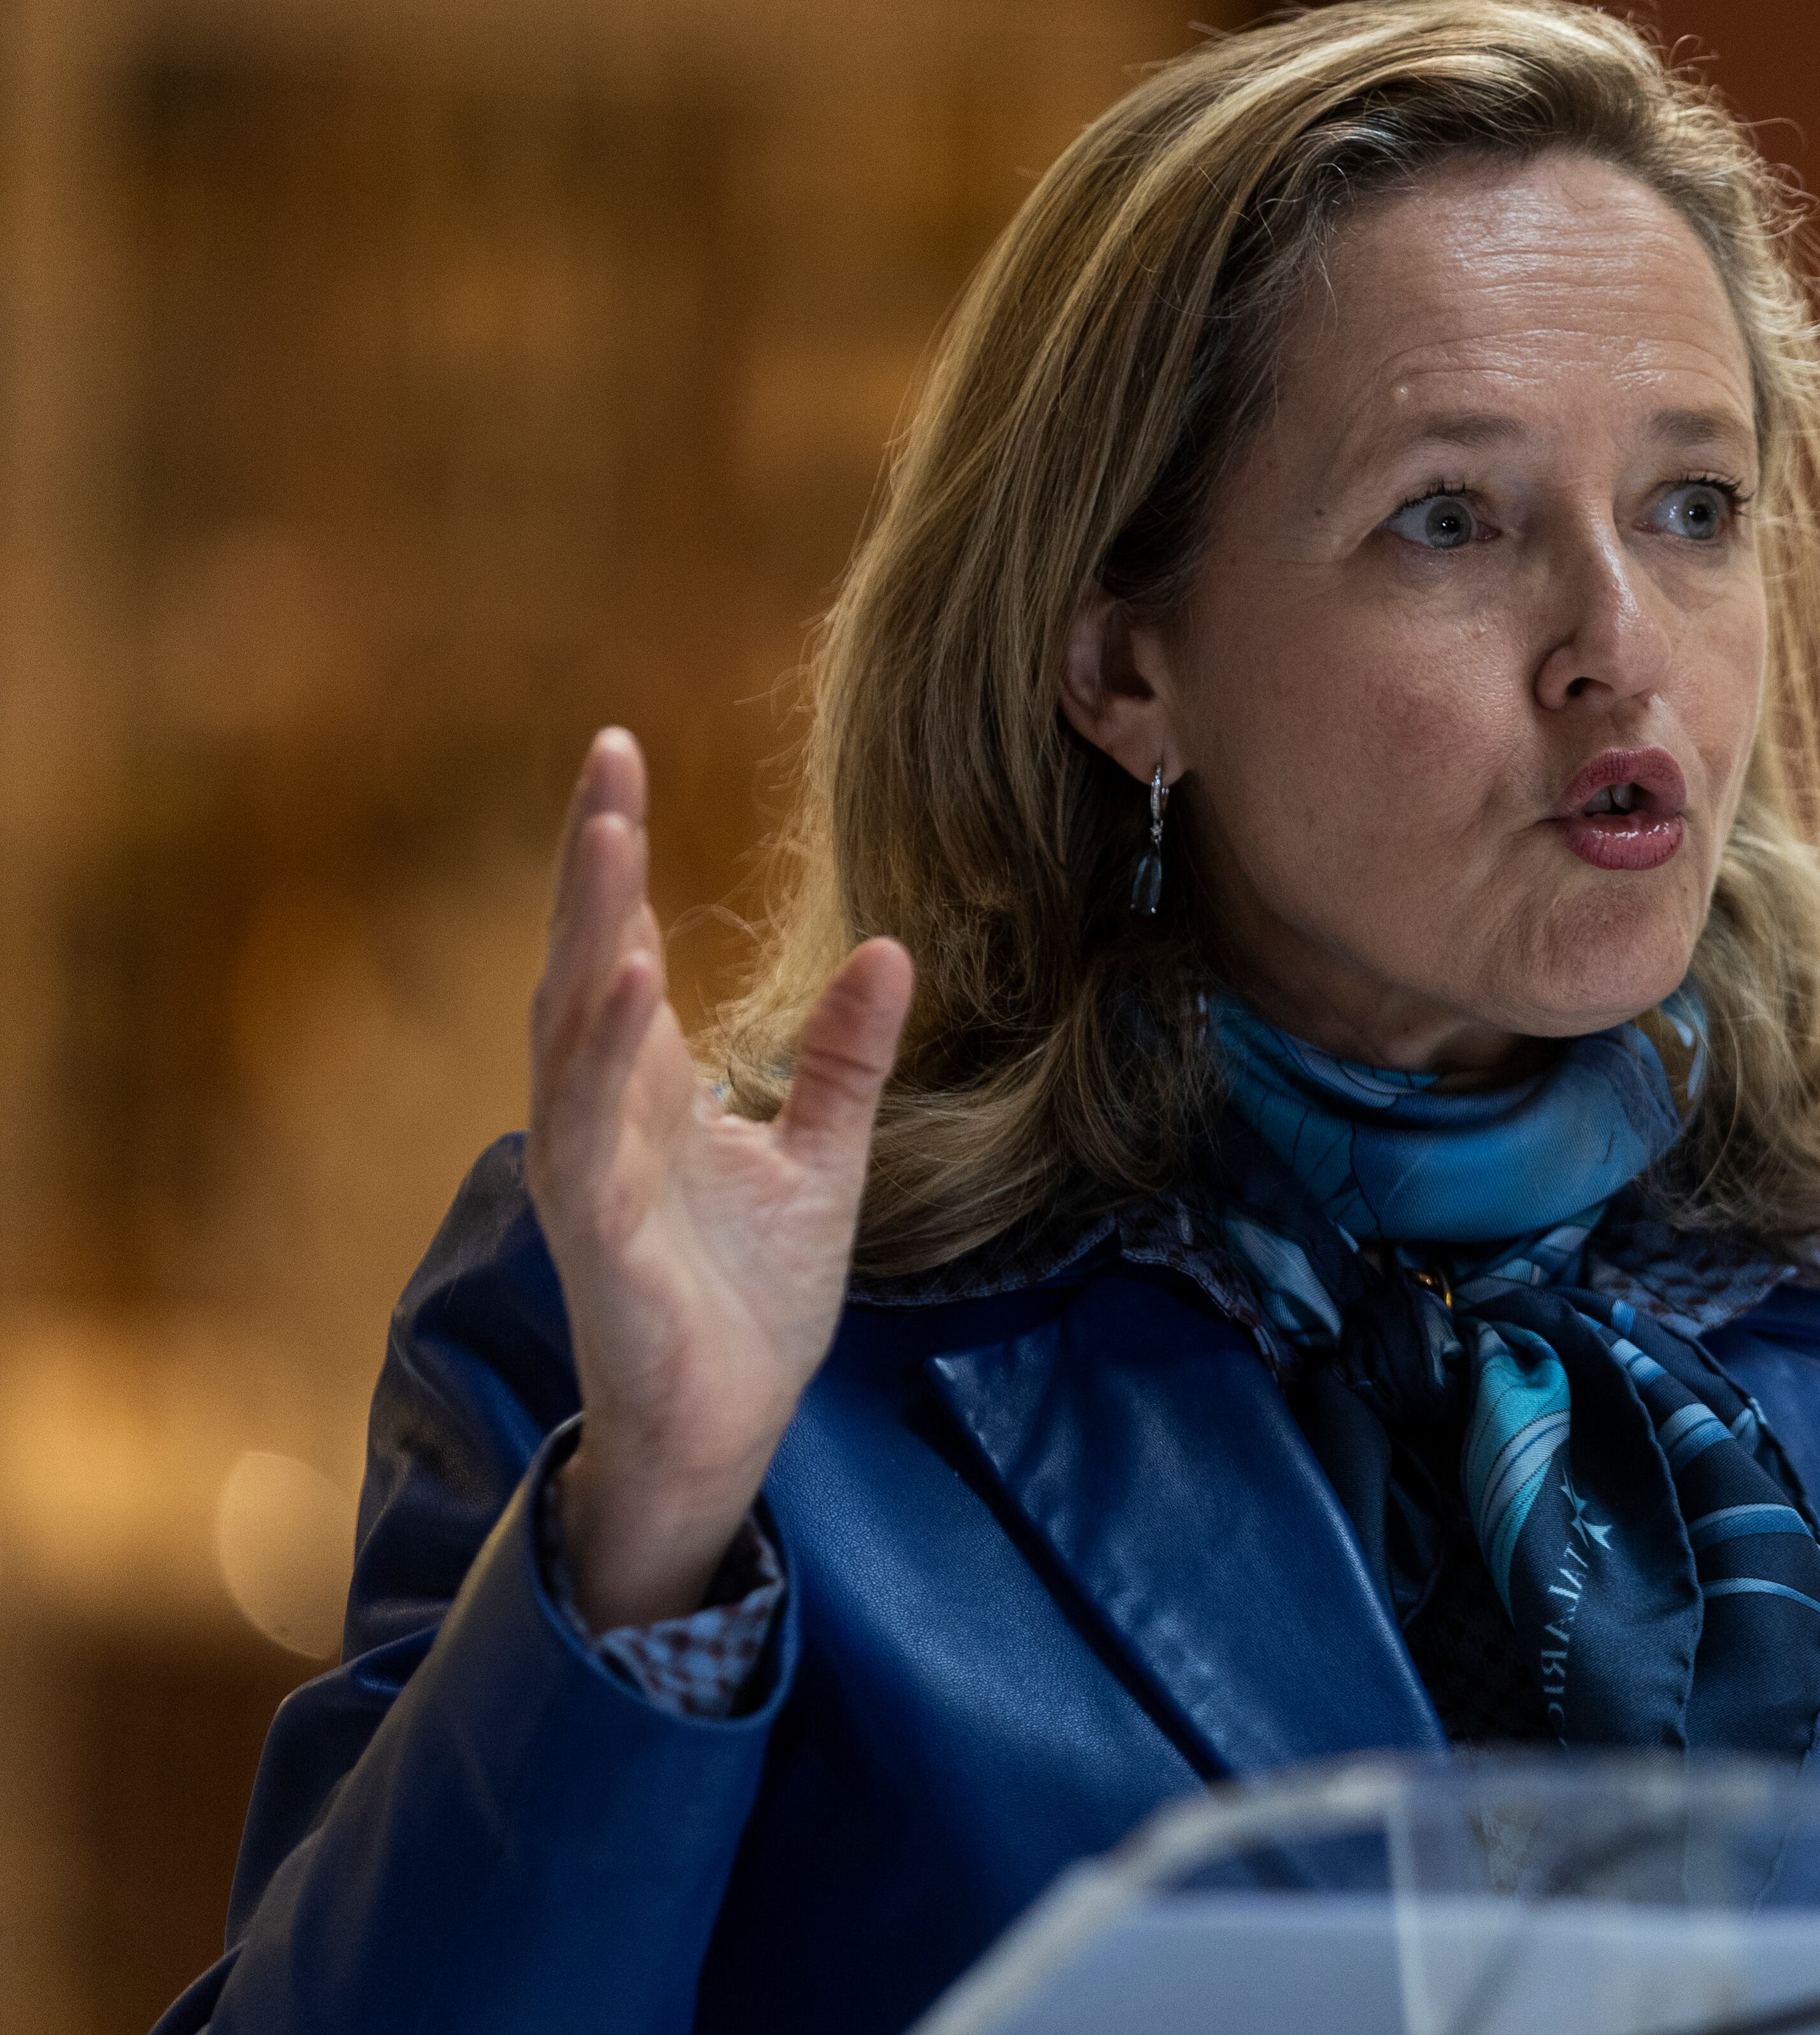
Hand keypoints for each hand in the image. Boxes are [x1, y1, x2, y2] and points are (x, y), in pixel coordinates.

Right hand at [526, 731, 912, 1625]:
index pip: (617, 947)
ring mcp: (590, 1170)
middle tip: (607, 755)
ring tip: (613, 834)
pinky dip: (601, 1053)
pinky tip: (624, 982)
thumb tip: (891, 950)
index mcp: (645, 1091)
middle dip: (591, 861)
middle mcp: (602, 1116)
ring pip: (571, 1029)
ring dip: (588, 929)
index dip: (616, 859)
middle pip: (582, 961)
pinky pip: (587, 1129)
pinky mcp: (599, 1231)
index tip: (621, 755)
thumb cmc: (752, 1299)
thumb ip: (843, 1057)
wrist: (733, 1423)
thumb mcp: (823, 1156)